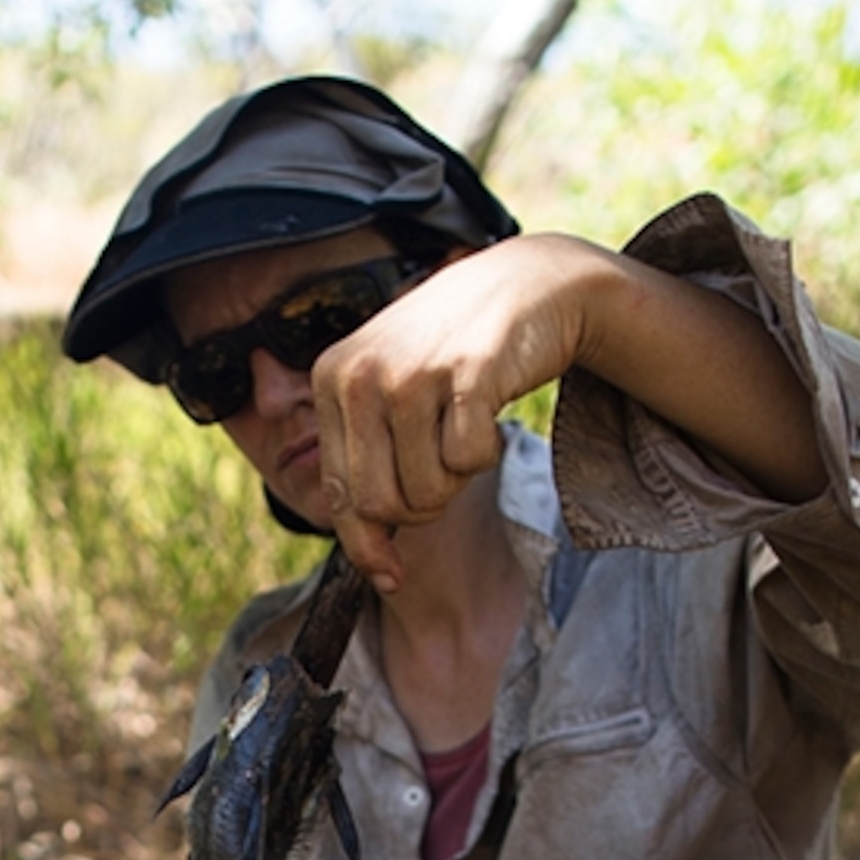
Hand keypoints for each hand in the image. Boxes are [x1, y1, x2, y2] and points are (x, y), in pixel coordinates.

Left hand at [313, 231, 825, 586]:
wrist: (528, 284)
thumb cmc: (455, 352)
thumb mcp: (392, 395)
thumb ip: (369, 466)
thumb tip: (378, 571)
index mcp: (331, 379)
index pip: (339, 495)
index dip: (366, 545)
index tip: (390, 575)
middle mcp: (361, 374)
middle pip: (381, 505)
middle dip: (420, 507)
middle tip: (445, 469)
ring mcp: (411, 371)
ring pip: (427, 492)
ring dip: (457, 477)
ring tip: (464, 426)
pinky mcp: (465, 373)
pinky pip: (469, 462)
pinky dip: (486, 453)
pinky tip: (489, 412)